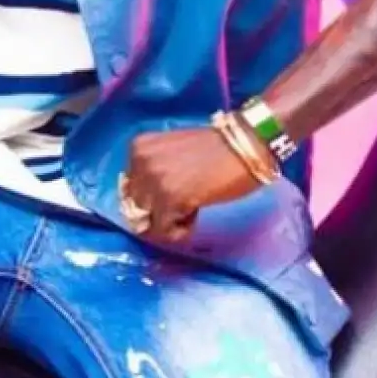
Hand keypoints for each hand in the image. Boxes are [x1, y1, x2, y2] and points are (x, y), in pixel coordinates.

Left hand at [122, 127, 258, 243]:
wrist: (246, 146)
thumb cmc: (216, 148)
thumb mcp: (172, 151)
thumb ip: (155, 169)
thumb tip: (145, 203)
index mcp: (138, 147)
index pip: (130, 187)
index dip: (152, 196)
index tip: (174, 192)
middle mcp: (139, 161)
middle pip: (136, 206)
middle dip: (159, 210)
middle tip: (185, 201)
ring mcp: (153, 180)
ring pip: (148, 221)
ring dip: (170, 221)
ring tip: (192, 206)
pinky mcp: (169, 199)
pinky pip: (164, 232)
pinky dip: (181, 231)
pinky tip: (197, 213)